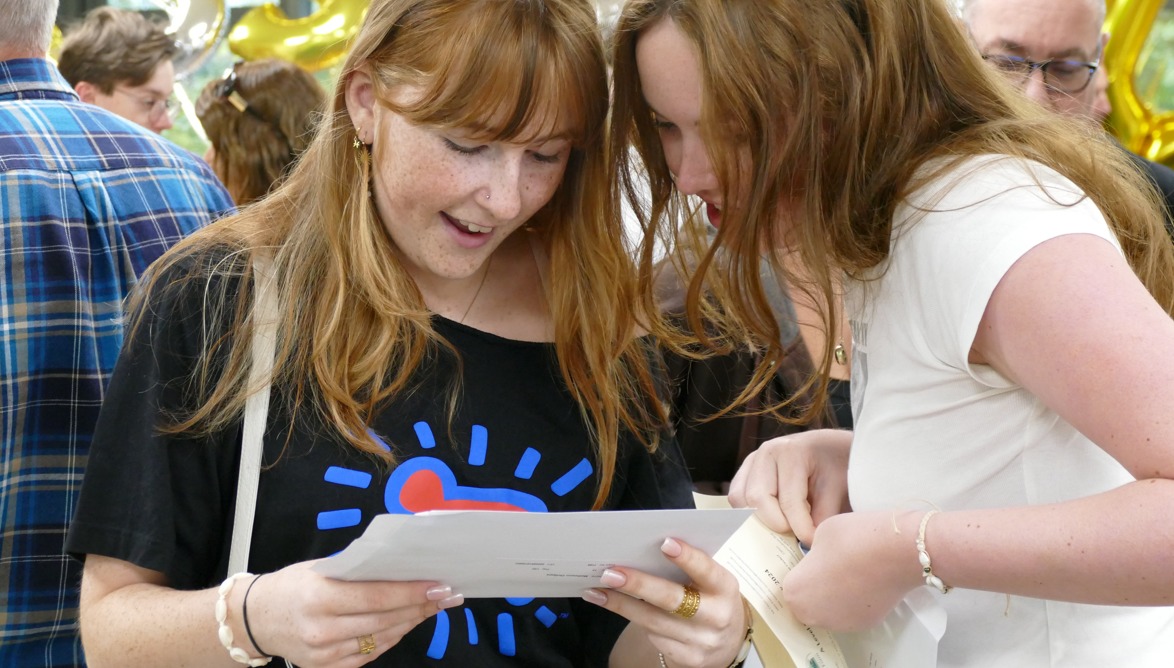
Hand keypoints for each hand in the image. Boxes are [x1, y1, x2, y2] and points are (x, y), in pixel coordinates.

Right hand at [246, 560, 463, 666]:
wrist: (255, 620)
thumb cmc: (292, 586)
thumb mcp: (320, 569)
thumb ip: (357, 571)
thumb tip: (402, 567)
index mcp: (320, 596)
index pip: (377, 596)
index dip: (412, 592)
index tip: (439, 585)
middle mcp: (322, 628)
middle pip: (385, 619)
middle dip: (420, 606)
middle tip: (446, 595)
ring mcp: (325, 653)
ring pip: (382, 638)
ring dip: (411, 622)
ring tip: (431, 607)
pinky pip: (370, 654)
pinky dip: (391, 638)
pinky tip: (405, 624)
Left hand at [585, 538, 745, 667]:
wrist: (728, 643)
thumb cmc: (712, 599)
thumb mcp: (711, 581)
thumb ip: (688, 567)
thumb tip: (645, 549)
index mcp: (725, 588)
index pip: (706, 570)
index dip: (687, 557)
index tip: (664, 543)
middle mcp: (716, 616)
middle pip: (673, 600)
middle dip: (639, 584)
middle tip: (610, 573)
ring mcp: (701, 641)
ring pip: (654, 621)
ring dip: (621, 604)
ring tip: (597, 591)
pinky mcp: (687, 659)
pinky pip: (653, 637)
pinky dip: (631, 618)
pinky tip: (614, 606)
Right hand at [728, 429, 851, 543]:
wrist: (830, 449)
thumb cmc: (836, 467)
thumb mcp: (837, 490)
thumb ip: (821, 518)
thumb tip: (805, 544)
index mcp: (791, 452)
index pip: (788, 500)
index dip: (800, 528)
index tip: (812, 542)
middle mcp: (765, 453)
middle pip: (757, 500)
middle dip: (777, 525)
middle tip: (797, 534)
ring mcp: (751, 461)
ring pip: (741, 500)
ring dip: (761, 519)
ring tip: (786, 523)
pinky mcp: (744, 471)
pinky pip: (737, 498)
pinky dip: (751, 513)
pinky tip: (774, 516)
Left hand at [782, 510, 922, 631]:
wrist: (897, 551)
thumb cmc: (854, 538)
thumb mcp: (819, 534)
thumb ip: (811, 553)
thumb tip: (817, 559)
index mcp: (795, 592)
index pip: (789, 585)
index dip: (801, 571)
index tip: (810, 561)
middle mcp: (813, 614)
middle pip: (807, 602)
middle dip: (815, 587)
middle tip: (829, 566)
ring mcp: (840, 623)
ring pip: (829, 609)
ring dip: (834, 595)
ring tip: (849, 571)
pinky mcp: (864, 624)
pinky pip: (851, 612)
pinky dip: (854, 601)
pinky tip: (864, 581)